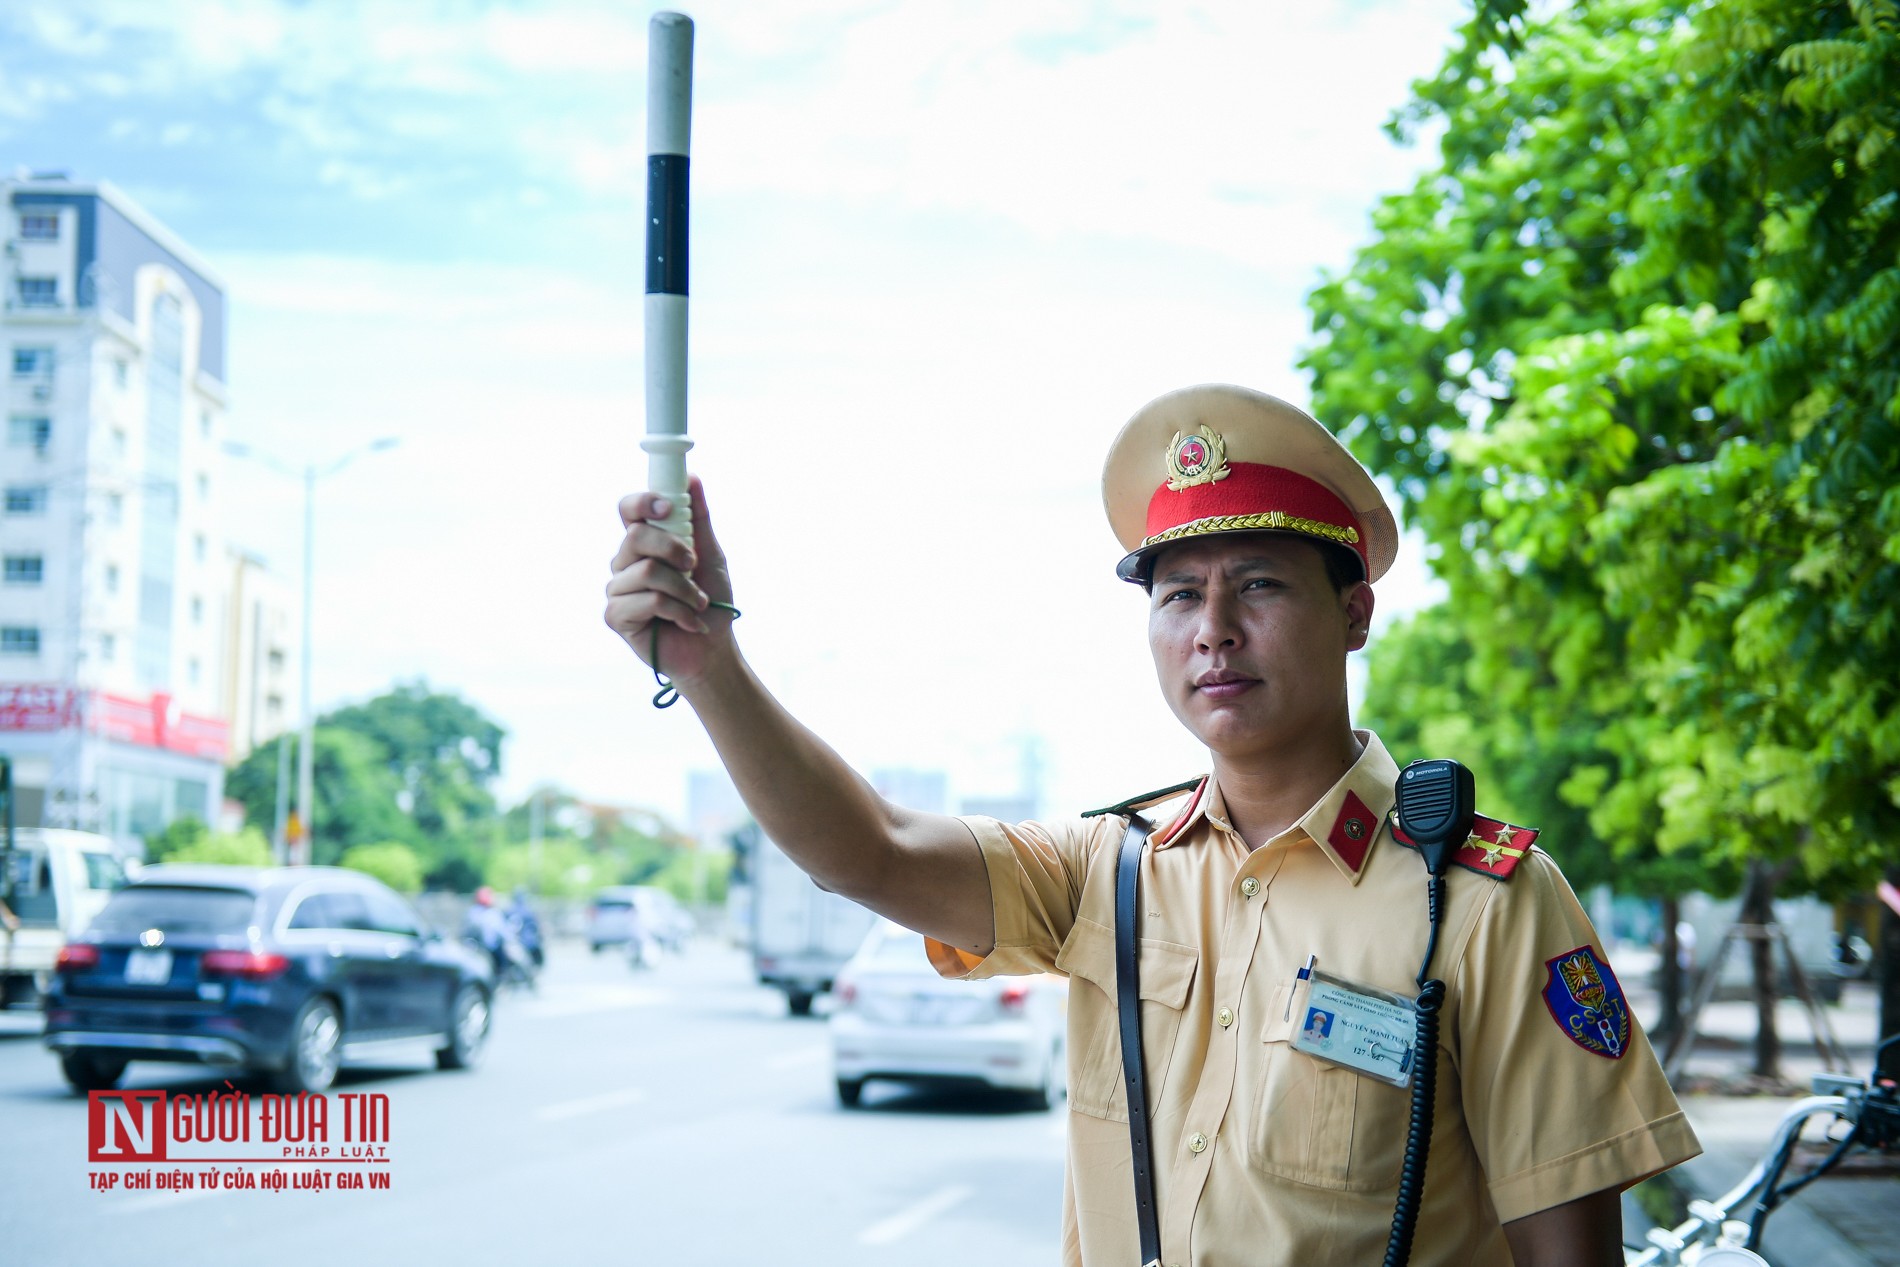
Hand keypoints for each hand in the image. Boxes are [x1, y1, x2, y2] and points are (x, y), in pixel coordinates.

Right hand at [604, 475, 737, 687]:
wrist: (713, 649)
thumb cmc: (710, 601)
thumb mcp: (710, 554)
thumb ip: (698, 519)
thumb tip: (692, 477)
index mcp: (644, 543)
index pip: (628, 510)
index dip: (643, 502)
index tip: (667, 507)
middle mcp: (625, 563)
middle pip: (636, 537)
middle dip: (673, 550)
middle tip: (694, 566)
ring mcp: (618, 589)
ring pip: (647, 572)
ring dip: (684, 589)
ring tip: (698, 605)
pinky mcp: (616, 616)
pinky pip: (648, 601)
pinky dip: (678, 611)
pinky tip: (688, 622)